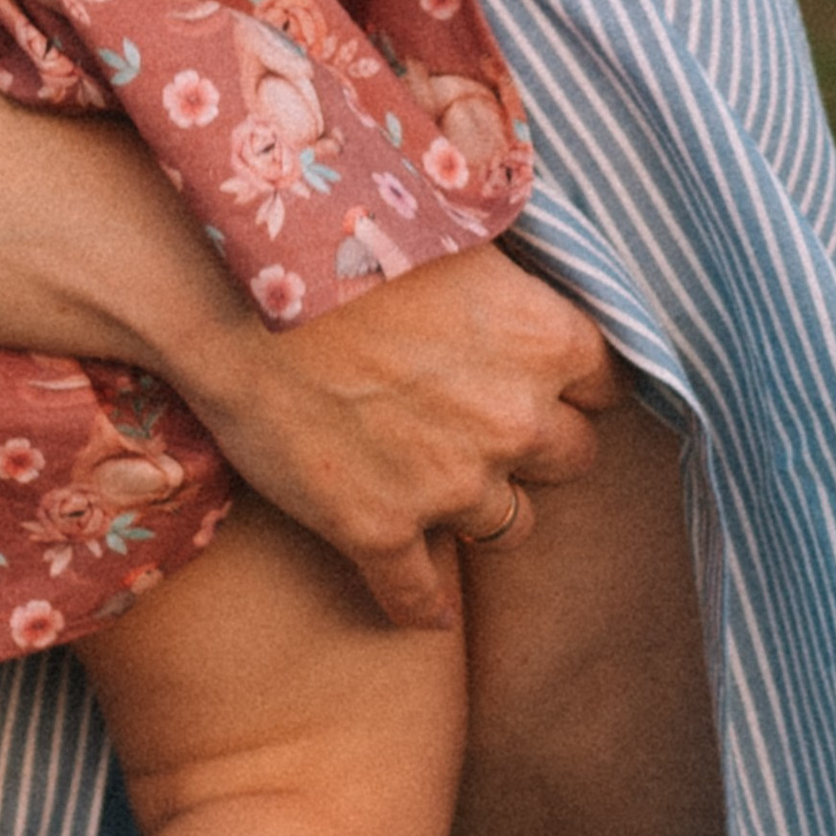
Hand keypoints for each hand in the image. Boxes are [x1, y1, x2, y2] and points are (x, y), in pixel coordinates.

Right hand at [181, 247, 622, 630]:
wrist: (230, 296)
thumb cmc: (331, 240)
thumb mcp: (444, 225)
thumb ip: (501, 270)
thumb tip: (517, 274)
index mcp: (543, 337)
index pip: (605, 383)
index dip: (567, 384)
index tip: (537, 382)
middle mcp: (513, 419)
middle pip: (570, 459)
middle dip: (535, 447)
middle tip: (487, 429)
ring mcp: (449, 483)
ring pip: (508, 526)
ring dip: (480, 509)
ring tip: (441, 490)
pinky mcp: (379, 531)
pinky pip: (419, 595)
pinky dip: (420, 604)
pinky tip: (424, 609)